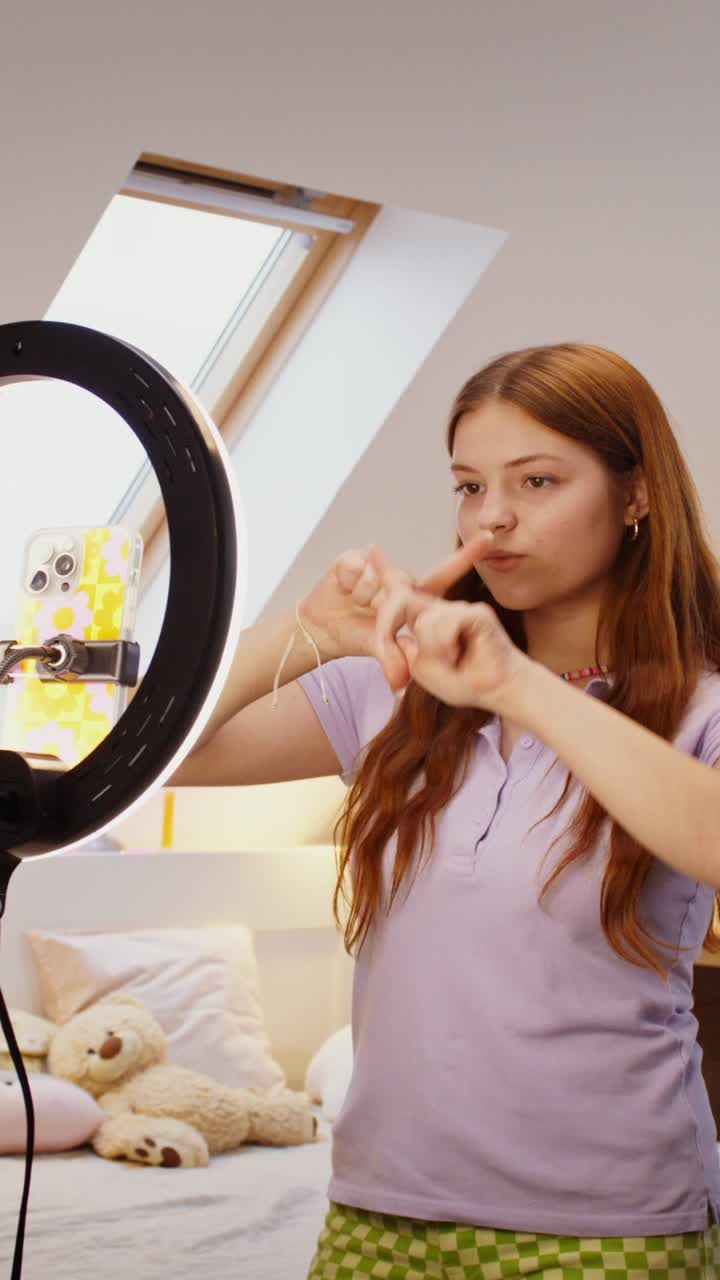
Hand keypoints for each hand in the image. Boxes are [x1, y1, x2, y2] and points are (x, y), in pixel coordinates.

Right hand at [300, 530, 499, 677]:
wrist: (321, 630)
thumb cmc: (357, 636)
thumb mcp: (380, 649)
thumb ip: (394, 659)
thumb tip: (400, 682)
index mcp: (413, 596)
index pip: (445, 574)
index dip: (468, 555)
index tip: (490, 538)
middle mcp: (398, 577)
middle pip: (401, 584)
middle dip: (384, 610)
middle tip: (369, 615)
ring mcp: (376, 566)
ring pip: (378, 578)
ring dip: (364, 598)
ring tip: (356, 605)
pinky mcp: (352, 559)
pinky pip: (357, 569)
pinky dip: (348, 586)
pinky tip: (344, 591)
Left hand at [370, 537, 531, 714]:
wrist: (496, 691)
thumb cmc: (461, 682)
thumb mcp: (421, 668)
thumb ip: (406, 650)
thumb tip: (404, 631)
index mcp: (426, 619)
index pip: (402, 593)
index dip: (386, 570)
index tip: (371, 549)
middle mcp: (441, 608)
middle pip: (402, 600)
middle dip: (389, 628)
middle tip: (408, 667)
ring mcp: (459, 608)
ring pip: (423, 623)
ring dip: (433, 652)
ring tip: (453, 662)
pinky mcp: (475, 612)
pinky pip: (443, 625)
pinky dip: (445, 648)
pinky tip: (460, 656)